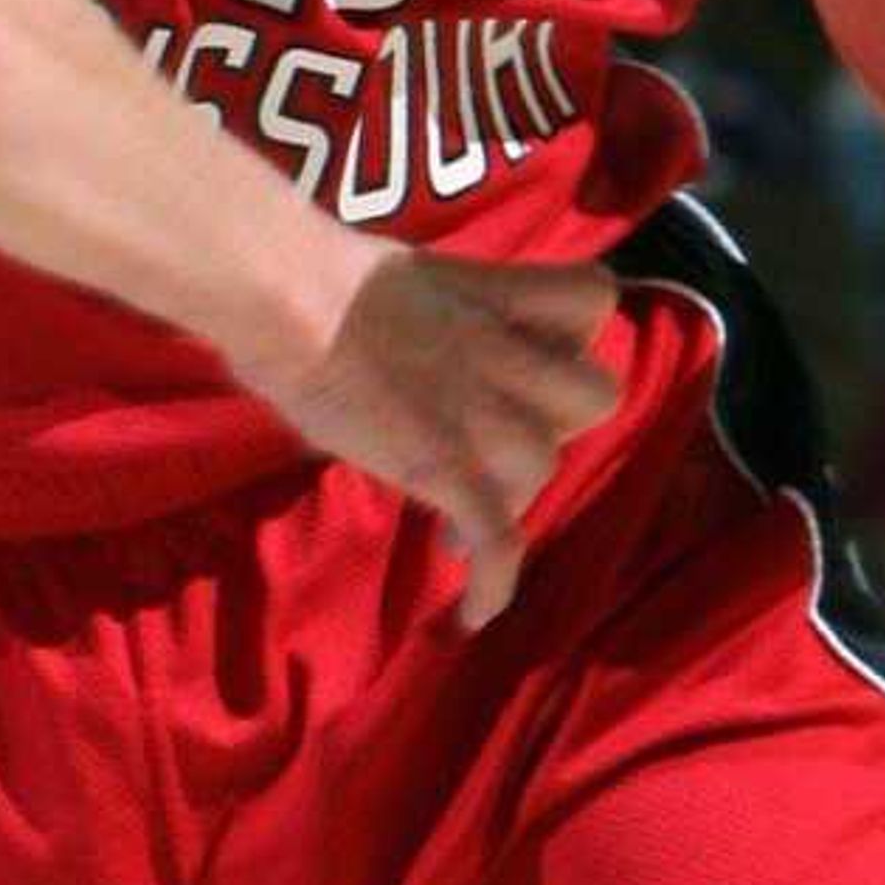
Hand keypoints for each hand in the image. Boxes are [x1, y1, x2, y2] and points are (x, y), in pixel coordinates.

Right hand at [231, 249, 619, 627]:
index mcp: (494, 297)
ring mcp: (482, 414)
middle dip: (555, 418)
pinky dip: (493, 584)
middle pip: (595, 394)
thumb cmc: (312, 270)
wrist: (289, 298)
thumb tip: (393, 337)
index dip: (572, 329)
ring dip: (508, 488)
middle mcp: (505, 355)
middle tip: (495, 428)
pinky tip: (474, 614)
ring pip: (544, 466)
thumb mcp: (400, 275)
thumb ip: (430, 310)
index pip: (591, 298)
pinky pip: (498, 540)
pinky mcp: (449, 467)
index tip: (529, 349)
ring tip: (458, 508)